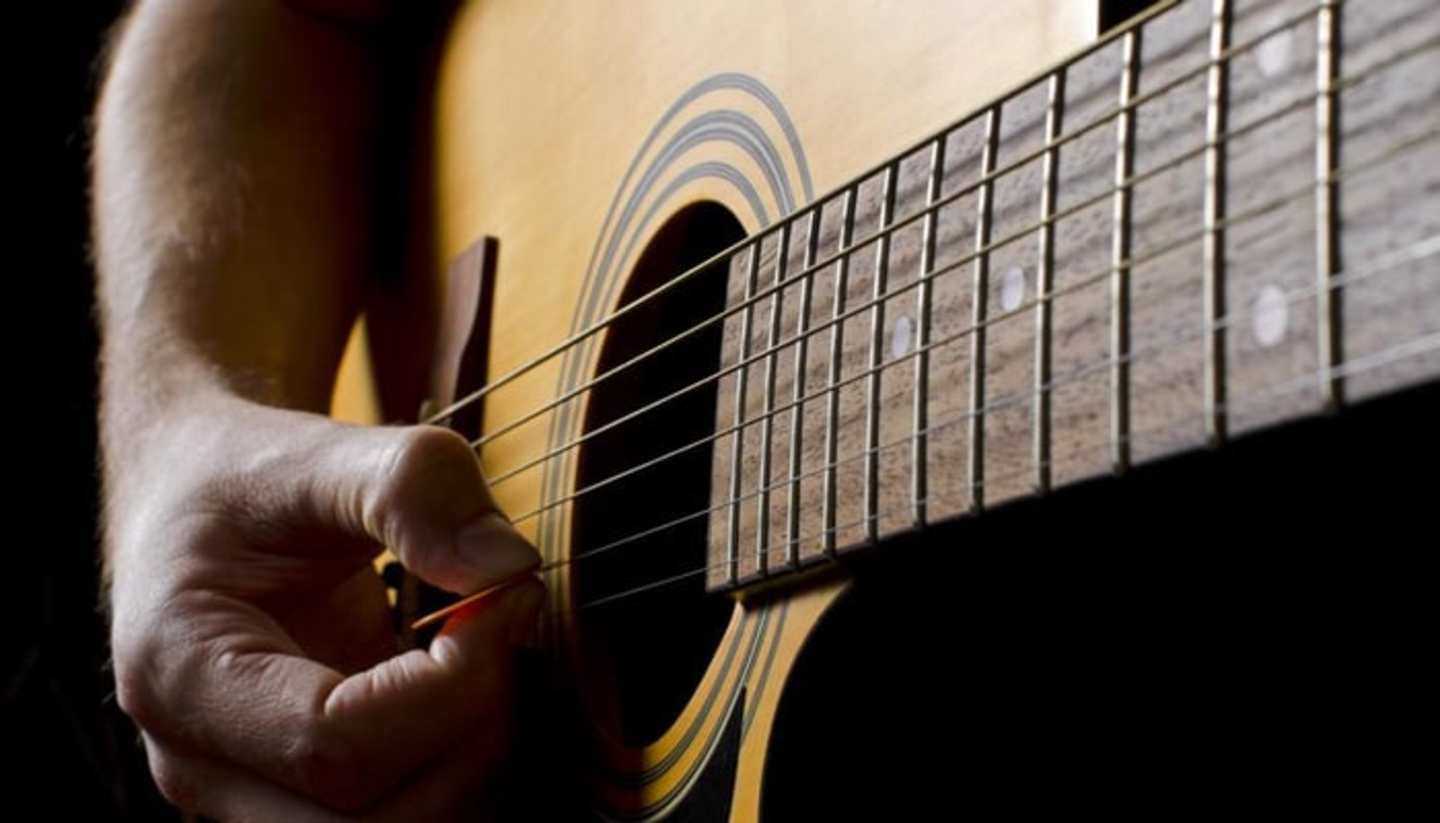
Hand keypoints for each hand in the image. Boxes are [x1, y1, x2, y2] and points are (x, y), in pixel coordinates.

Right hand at [104, 393, 542, 819]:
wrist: (195, 500)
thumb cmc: (240, 478)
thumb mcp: (314, 451)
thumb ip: (408, 486)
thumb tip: (506, 566)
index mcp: (183, 675)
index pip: (334, 746)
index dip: (452, 684)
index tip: (506, 595)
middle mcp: (205, 761)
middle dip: (469, 733)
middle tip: (502, 624)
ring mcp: (255, 790)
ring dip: (474, 752)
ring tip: (488, 646)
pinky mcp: (310, 791)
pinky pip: (408, 811)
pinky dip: (462, 760)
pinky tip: (470, 678)